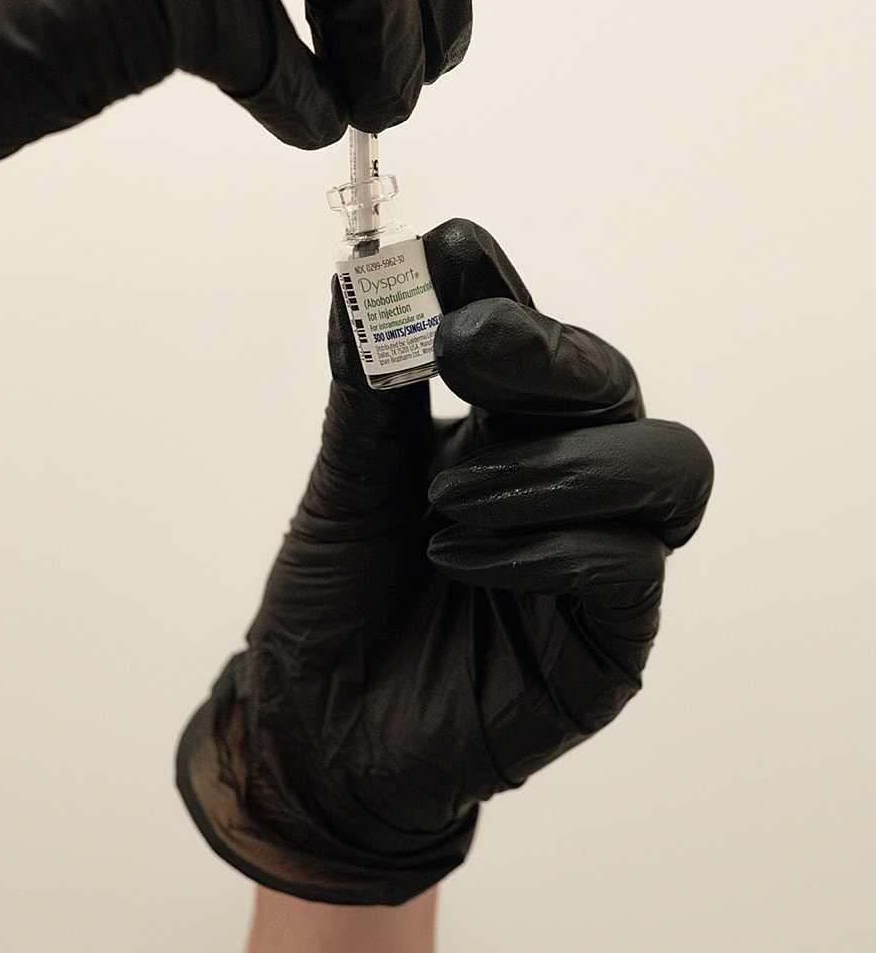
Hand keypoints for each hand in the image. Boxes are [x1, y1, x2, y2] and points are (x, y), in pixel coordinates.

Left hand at [176, 220, 712, 904]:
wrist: (315, 733)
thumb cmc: (337, 600)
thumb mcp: (347, 481)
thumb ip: (368, 385)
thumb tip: (357, 272)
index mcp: (507, 431)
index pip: (534, 340)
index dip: (506, 287)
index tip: (453, 245)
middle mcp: (568, 480)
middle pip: (614, 385)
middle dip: (545, 352)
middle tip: (463, 342)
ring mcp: (601, 558)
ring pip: (662, 462)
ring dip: (551, 459)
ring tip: (446, 495)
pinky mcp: (611, 639)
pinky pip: (626, 563)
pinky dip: (544, 542)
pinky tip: (457, 552)